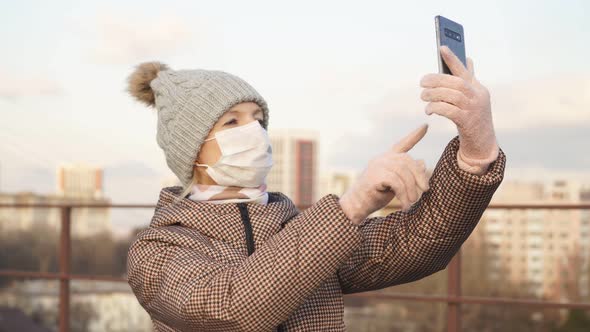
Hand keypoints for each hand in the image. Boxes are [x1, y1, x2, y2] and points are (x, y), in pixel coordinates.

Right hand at [338, 124, 429, 224]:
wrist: (355, 206)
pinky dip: (404, 195)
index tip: (425, 126)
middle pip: (407, 160)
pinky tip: (406, 205)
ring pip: (403, 172)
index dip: (414, 136)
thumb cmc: (374, 195)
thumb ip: (407, 174)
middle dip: (420, 175)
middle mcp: (382, 159)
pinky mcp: (374, 176)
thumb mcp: (395, 184)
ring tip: (413, 202)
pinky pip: (397, 183)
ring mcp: (377, 166)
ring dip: (412, 189)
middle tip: (426, 190)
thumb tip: (423, 162)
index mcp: (386, 159)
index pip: (402, 144)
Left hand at [419, 45, 497, 162]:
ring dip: (434, 94)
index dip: (453, 59)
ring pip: (452, 95)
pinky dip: (436, 108)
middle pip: (456, 83)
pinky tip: (429, 109)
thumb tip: (467, 59)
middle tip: (422, 82)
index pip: (464, 70)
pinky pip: (449, 111)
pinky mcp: (467, 122)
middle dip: (437, 80)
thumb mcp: (474, 97)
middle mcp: (478, 96)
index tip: (441, 48)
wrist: (482, 142)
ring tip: (423, 96)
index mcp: (478, 88)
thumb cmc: (474, 116)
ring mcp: (474, 109)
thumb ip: (469, 79)